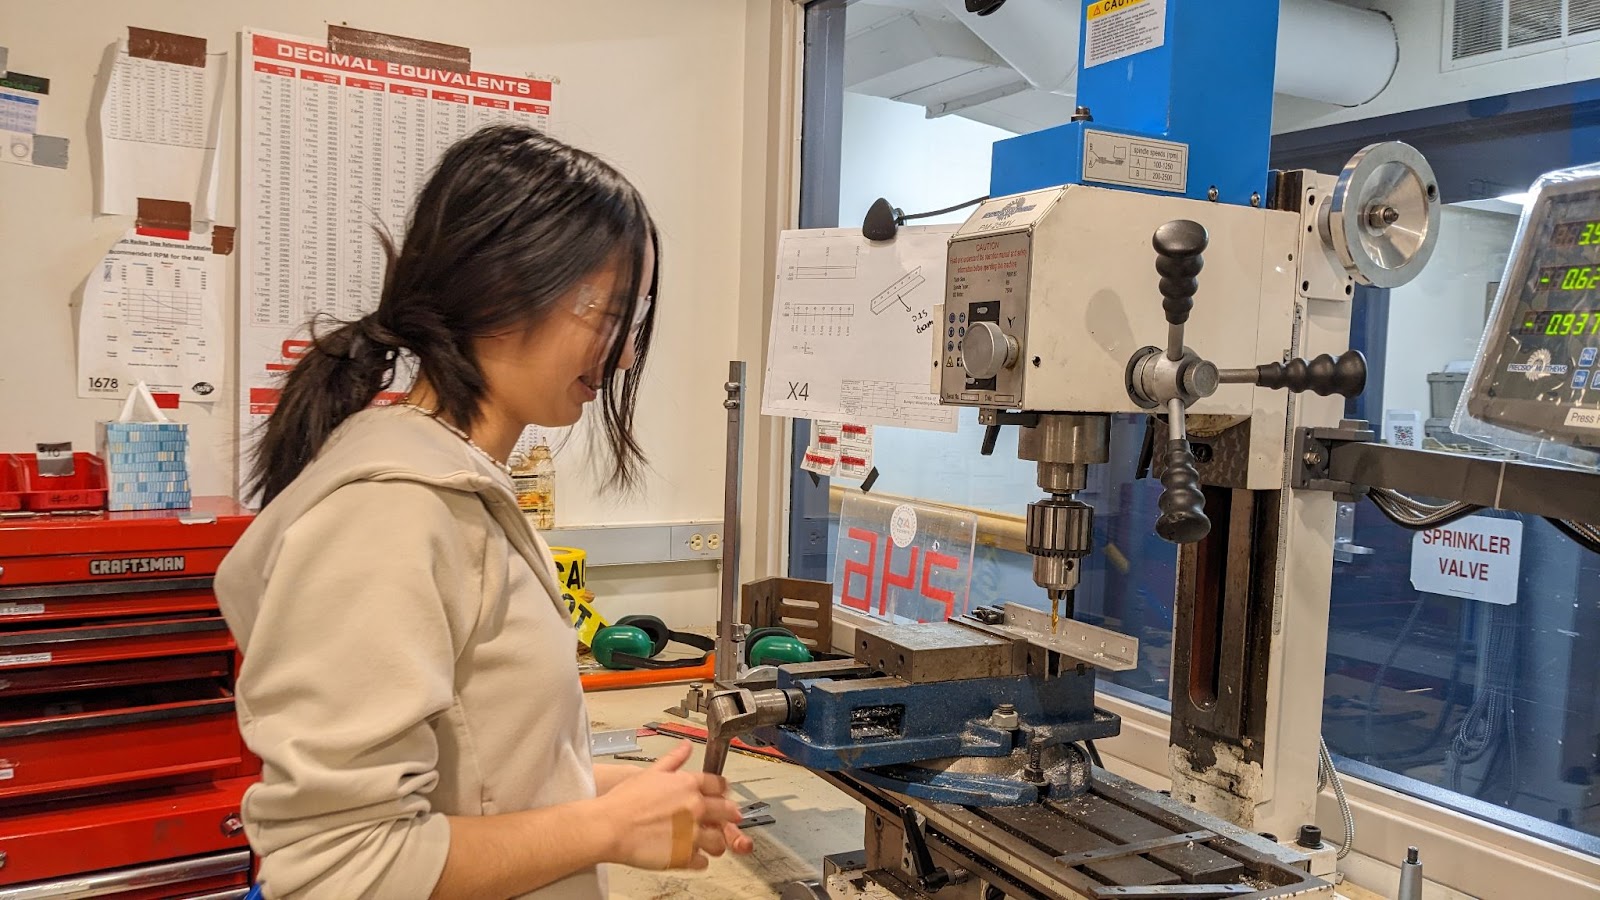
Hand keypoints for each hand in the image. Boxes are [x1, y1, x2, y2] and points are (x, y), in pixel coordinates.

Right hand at [593, 741, 754, 869]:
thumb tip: (685, 747)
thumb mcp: (650, 772)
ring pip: (719, 841)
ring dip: (715, 842)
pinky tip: (689, 856)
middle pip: (728, 812)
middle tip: (724, 820)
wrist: (609, 827)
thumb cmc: (624, 802)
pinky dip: (698, 861)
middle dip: (729, 816)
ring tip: (706, 842)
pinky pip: (702, 862)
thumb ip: (673, 760)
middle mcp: (695, 808)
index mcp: (688, 785)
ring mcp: (692, 834)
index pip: (720, 785)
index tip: (722, 796)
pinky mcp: (684, 856)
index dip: (722, 791)